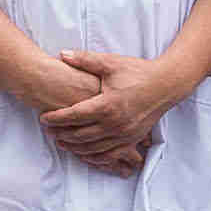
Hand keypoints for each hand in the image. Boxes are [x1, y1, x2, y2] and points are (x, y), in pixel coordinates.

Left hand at [43, 50, 167, 173]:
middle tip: (47, 131)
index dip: (56, 118)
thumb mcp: (111, 63)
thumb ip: (85, 60)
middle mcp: (115, 123)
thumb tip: (61, 54)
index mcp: (107, 104)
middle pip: (80, 134)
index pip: (74, 115)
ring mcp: (124, 134)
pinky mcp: (132, 140)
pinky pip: (109, 154)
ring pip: (92, 147)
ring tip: (60, 142)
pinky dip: (93, 156)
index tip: (43, 117)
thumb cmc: (138, 72)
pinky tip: (83, 153)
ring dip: (74, 147)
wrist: (166, 85)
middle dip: (61, 134)